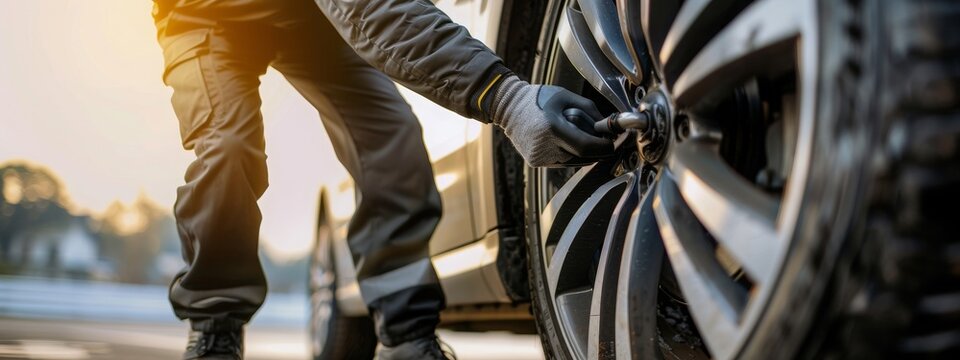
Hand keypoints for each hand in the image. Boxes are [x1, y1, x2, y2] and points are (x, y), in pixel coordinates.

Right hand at [488, 75, 613, 166]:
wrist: (507, 106)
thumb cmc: (538, 97)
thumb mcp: (565, 96)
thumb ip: (589, 110)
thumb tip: (607, 126)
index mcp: (552, 127)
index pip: (586, 146)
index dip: (604, 146)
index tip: (613, 142)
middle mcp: (545, 146)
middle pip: (583, 157)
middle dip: (598, 151)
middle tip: (605, 140)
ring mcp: (539, 156)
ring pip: (574, 162)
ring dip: (585, 153)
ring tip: (583, 136)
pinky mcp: (535, 162)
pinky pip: (562, 162)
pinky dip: (570, 154)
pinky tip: (567, 141)